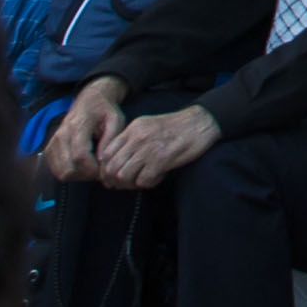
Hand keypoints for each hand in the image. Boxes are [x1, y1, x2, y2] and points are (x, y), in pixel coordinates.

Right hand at [38, 79, 126, 185]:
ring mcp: (53, 142)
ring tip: (91, 167)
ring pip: (61, 173)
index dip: (93, 169)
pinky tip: (82, 166)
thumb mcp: (115, 120)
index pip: (79, 156)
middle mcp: (61, 134)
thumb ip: (110, 140)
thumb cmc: (105, 111)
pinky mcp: (50, 149)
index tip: (104, 169)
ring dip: (78, 176)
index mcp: (78, 125)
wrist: (89, 100)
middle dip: (86, 175)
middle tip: (99, 170)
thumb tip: (102, 160)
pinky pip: (56, 171)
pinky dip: (70, 174)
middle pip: (69, 168)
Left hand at [97, 105, 220, 189]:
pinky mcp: (162, 160)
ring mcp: (149, 149)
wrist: (200, 122)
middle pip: (112, 168)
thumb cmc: (174, 127)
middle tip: (124, 184)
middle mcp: (138, 138)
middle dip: (115, 180)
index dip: (106, 169)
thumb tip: (112, 162)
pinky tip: (157, 176)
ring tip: (142, 180)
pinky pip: (143, 181)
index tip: (112, 176)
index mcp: (133, 129)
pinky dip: (148, 183)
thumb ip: (129, 140)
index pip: (106, 154)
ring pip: (124, 176)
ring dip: (131, 183)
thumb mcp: (147, 126)